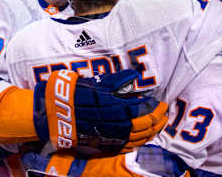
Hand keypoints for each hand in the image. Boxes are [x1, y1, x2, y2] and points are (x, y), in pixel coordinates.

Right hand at [33, 69, 167, 152]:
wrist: (57, 112)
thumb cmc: (78, 94)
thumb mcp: (99, 83)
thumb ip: (119, 80)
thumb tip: (134, 76)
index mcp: (118, 108)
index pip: (145, 112)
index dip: (157, 109)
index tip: (163, 104)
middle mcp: (118, 125)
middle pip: (145, 127)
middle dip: (158, 122)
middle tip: (164, 115)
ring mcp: (112, 136)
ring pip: (139, 139)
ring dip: (152, 133)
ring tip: (158, 126)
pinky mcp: (105, 142)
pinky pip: (128, 146)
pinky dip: (139, 142)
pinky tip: (143, 138)